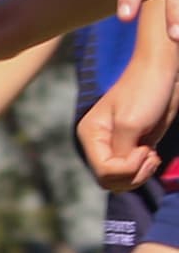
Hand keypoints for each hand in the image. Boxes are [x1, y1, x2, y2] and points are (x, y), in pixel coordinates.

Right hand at [82, 73, 172, 189]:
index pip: (103, 171)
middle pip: (109, 180)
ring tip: (152, 157)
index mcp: (91, 135)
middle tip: (150, 157)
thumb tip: (121, 172)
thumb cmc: (144, 92)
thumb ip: (121, 152)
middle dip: (132, 175)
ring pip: (121, 179)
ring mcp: (116, 145)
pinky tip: (153, 155)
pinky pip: (132, 171)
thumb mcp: (130, 124)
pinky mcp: (133, 145)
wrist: (161, 73)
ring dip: (140, 175)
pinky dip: (145, 169)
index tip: (144, 150)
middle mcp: (100, 143)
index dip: (126, 169)